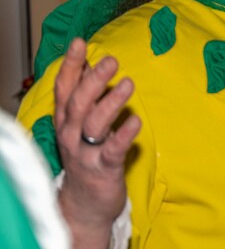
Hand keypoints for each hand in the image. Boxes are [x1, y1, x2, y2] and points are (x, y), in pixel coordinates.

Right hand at [53, 38, 140, 248]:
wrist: (83, 206)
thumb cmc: (86, 156)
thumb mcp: (81, 126)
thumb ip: (88, 97)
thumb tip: (96, 64)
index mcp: (66, 121)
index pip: (64, 89)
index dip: (71, 65)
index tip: (80, 42)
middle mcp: (71, 135)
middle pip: (78, 103)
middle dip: (93, 80)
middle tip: (112, 60)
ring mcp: (85, 153)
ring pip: (94, 124)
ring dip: (111, 103)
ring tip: (129, 83)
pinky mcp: (103, 169)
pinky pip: (112, 150)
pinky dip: (123, 136)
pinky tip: (136, 122)